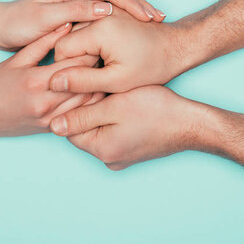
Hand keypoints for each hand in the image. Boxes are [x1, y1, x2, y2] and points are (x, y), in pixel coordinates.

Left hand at [0, 0, 164, 50]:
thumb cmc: (17, 25)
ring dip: (132, 12)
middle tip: (160, 19)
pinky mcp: (73, 13)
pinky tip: (130, 31)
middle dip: (139, 5)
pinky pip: (103, 14)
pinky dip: (120, 20)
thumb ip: (75, 12)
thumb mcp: (45, 19)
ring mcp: (75, 1)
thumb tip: (106, 8)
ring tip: (153, 23)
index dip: (132, 4)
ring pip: (112, 4)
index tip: (149, 17)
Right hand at [0, 23, 103, 141]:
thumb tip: (67, 24)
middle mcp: (46, 102)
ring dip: (100, 86)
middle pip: (85, 82)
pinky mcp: (53, 128)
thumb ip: (43, 43)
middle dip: (99, 67)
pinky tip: (99, 90)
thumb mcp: (16, 60)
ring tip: (109, 70)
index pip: (75, 63)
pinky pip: (80, 115)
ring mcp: (51, 117)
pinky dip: (92, 103)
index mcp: (37, 81)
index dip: (91, 49)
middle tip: (112, 54)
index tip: (102, 39)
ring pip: (88, 102)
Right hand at [49, 7, 186, 93]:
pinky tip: (105, 56)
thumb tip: (54, 82)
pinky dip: (92, 42)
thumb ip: (83, 81)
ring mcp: (105, 10)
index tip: (83, 81)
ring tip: (103, 66)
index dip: (67, 69)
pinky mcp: (111, 11)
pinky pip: (89, 26)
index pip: (61, 49)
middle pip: (68, 38)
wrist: (177, 47)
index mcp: (99, 28)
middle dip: (76, 59)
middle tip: (96, 75)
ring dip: (84, 50)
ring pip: (77, 32)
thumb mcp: (116, 81)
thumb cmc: (153, 66)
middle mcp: (100, 13)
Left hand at [49, 86, 207, 169]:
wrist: (191, 123)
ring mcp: (121, 158)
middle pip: (84, 129)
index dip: (73, 102)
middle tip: (98, 85)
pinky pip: (113, 134)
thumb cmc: (156, 110)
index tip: (83, 84)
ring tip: (112, 92)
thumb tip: (52, 126)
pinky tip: (123, 104)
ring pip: (99, 130)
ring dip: (101, 112)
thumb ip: (82, 116)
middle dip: (87, 107)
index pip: (70, 127)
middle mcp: (109, 159)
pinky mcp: (132, 152)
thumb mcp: (115, 106)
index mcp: (101, 149)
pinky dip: (114, 119)